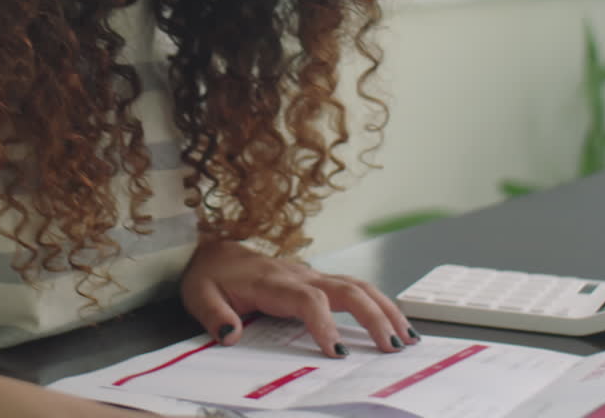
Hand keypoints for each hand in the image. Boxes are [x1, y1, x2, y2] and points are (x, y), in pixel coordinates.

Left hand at [180, 241, 418, 357]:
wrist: (212, 251)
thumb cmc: (210, 275)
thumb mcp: (198, 294)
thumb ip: (213, 315)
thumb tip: (229, 334)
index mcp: (272, 281)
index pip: (307, 300)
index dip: (325, 324)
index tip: (337, 353)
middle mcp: (299, 275)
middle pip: (346, 289)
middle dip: (373, 317)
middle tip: (392, 347)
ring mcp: (311, 275)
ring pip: (357, 285)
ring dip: (385, 309)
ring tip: (407, 337)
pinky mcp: (316, 280)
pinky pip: (354, 288)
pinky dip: (378, 303)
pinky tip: (394, 323)